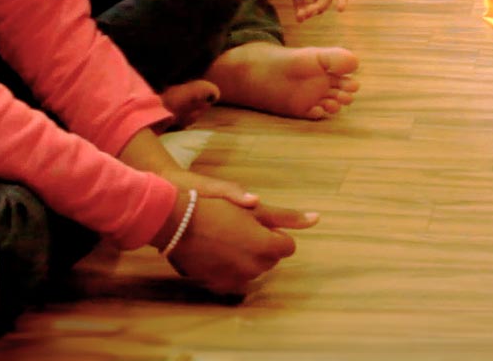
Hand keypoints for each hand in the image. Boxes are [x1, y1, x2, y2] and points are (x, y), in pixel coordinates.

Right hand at [165, 193, 316, 295]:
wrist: (175, 221)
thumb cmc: (218, 207)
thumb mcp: (254, 208)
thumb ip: (286, 216)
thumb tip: (316, 219)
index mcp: (266, 247)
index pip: (287, 247)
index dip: (274, 233)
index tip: (257, 223)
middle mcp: (253, 268)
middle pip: (271, 259)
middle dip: (263, 246)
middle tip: (242, 228)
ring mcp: (233, 279)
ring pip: (252, 270)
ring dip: (247, 258)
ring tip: (228, 238)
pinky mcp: (215, 284)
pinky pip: (233, 280)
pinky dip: (230, 268)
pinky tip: (218, 253)